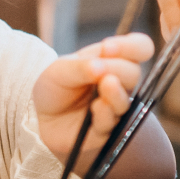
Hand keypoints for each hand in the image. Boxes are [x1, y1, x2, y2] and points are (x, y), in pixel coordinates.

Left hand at [34, 34, 152, 168]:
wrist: (39, 114)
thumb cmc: (56, 85)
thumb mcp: (61, 69)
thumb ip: (81, 67)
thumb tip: (100, 67)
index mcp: (113, 60)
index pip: (140, 48)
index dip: (132, 46)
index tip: (108, 47)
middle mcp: (120, 84)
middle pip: (134, 74)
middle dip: (118, 68)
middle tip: (98, 68)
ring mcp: (114, 108)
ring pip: (125, 102)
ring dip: (116, 93)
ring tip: (106, 84)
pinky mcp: (104, 132)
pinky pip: (110, 124)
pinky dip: (105, 114)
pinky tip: (95, 108)